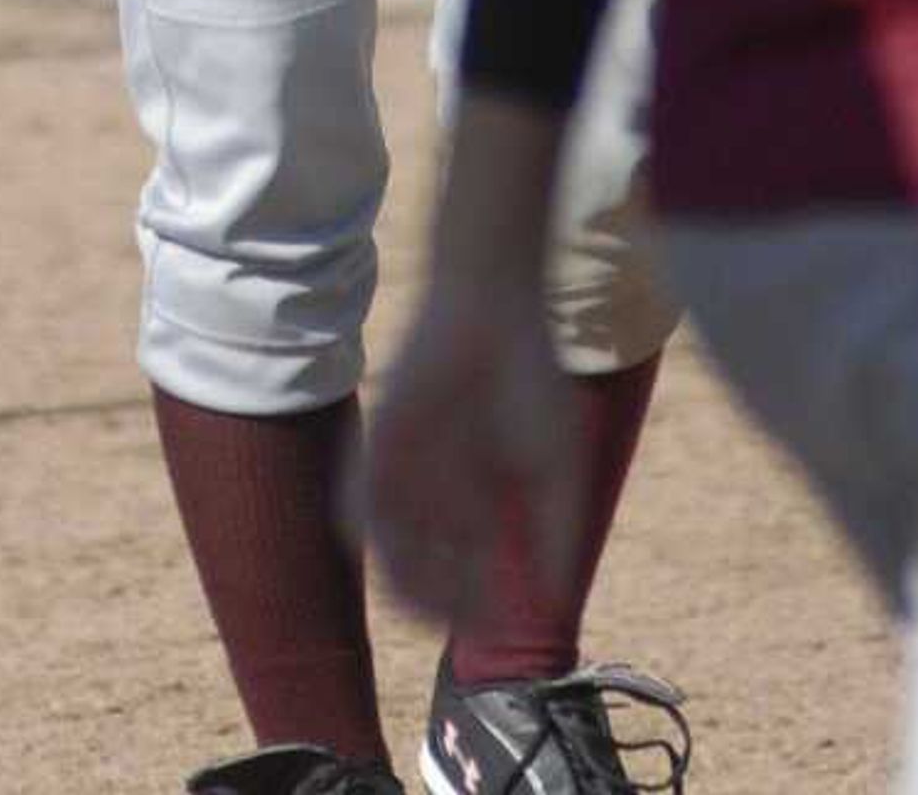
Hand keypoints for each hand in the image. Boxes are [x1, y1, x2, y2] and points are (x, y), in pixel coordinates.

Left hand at [365, 282, 580, 626]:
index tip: (501, 617)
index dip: (473, 604)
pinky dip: (379, 535)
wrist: (494, 300)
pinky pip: (358, 505)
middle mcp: (425, 484)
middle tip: (476, 611)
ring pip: (388, 547)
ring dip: (415, 580)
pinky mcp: (380, 438)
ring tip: (450, 587)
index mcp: (464, 490)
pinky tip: (415, 542)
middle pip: (416, 570)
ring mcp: (400, 462)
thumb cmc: (531, 373)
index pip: (453, 571)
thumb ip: (560, 529)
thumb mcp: (558, 463)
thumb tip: (555, 600)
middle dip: (446, 600)